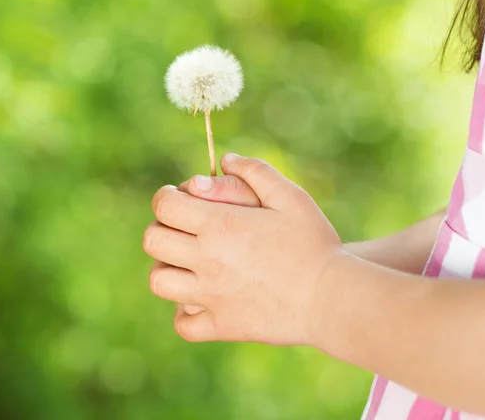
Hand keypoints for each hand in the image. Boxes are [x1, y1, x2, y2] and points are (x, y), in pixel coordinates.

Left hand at [143, 154, 343, 345]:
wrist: (331, 297)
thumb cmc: (314, 242)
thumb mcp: (290, 196)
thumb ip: (255, 171)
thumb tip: (224, 160)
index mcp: (220, 225)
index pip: (165, 206)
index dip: (166, 196)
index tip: (177, 196)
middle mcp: (207, 260)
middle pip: (153, 241)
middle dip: (162, 226)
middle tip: (182, 226)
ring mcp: (211, 296)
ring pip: (159, 281)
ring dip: (168, 266)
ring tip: (189, 260)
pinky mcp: (222, 325)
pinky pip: (183, 322)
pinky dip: (185, 309)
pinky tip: (203, 296)